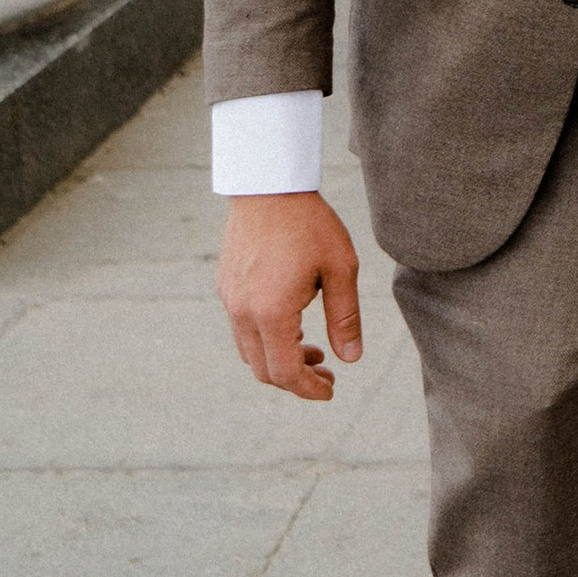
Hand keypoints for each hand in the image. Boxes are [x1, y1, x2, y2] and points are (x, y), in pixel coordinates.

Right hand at [216, 192, 362, 400]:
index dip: (307, 389)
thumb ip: (345, 318)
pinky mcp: (226, 287)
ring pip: (249, 352)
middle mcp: (243, 312)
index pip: (284, 372)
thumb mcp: (340, 269)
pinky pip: (241, 329)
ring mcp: (230, 300)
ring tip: (313, 349)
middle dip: (295, 380)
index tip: (330, 390)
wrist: (268, 186)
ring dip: (279, 360)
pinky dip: (266, 340)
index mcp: (272, 312)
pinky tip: (292, 325)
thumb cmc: (310, 224)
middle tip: (326, 372)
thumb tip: (350, 359)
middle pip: (263, 369)